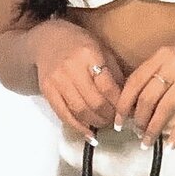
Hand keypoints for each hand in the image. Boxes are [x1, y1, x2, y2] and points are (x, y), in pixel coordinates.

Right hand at [27, 19, 124, 140]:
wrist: (46, 40)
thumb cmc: (79, 43)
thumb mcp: (101, 48)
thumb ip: (114, 71)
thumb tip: (128, 98)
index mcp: (89, 54)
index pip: (107, 86)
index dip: (118, 103)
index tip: (126, 110)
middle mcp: (71, 68)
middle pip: (94, 101)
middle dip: (108, 116)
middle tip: (116, 120)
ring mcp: (57, 80)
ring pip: (79, 110)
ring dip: (95, 123)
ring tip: (104, 124)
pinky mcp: (47, 90)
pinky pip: (63, 114)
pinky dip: (77, 128)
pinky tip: (89, 135)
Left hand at [113, 28, 174, 149]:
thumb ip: (160, 69)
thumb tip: (141, 97)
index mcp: (162, 54)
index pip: (134, 81)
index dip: (123, 104)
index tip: (118, 121)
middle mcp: (173, 63)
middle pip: (147, 97)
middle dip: (138, 120)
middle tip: (135, 134)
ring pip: (164, 108)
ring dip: (153, 129)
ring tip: (147, 142)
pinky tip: (172, 143)